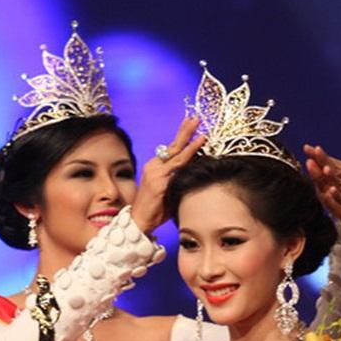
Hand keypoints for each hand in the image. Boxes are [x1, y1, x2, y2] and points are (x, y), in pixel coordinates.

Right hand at [131, 117, 205, 232]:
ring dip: (189, 142)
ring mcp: (156, 174)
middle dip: (185, 131)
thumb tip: (195, 173)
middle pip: (173, 146)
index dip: (181, 136)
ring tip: (201, 132)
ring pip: (176, 155)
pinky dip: (187, 158)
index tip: (190, 123)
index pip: (171, 149)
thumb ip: (178, 180)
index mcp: (155, 167)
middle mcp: (154, 167)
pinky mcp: (159, 183)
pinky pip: (177, 169)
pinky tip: (196, 153)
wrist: (139, 221)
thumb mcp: (168, 190)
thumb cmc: (155, 209)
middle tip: (195, 118)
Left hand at [304, 144, 340, 233]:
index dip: (319, 155)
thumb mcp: (327, 190)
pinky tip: (332, 191)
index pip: (330, 162)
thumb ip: (318, 177)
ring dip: (332, 176)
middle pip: (335, 169)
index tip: (307, 148)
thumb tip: (309, 161)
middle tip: (316, 152)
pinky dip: (338, 196)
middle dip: (325, 161)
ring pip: (340, 184)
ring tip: (324, 169)